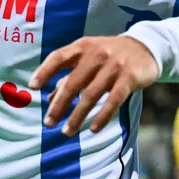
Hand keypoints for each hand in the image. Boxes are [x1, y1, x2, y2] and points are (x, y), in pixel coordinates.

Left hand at [31, 36, 159, 136]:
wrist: (146, 47)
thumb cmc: (110, 56)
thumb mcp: (88, 58)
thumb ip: (69, 75)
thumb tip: (49, 99)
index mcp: (83, 46)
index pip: (58, 57)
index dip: (44, 71)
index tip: (33, 87)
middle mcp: (96, 54)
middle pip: (73, 82)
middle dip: (59, 105)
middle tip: (48, 123)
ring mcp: (114, 66)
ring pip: (91, 95)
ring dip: (77, 116)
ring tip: (67, 132)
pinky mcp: (129, 79)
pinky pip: (113, 101)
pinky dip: (102, 117)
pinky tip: (92, 129)